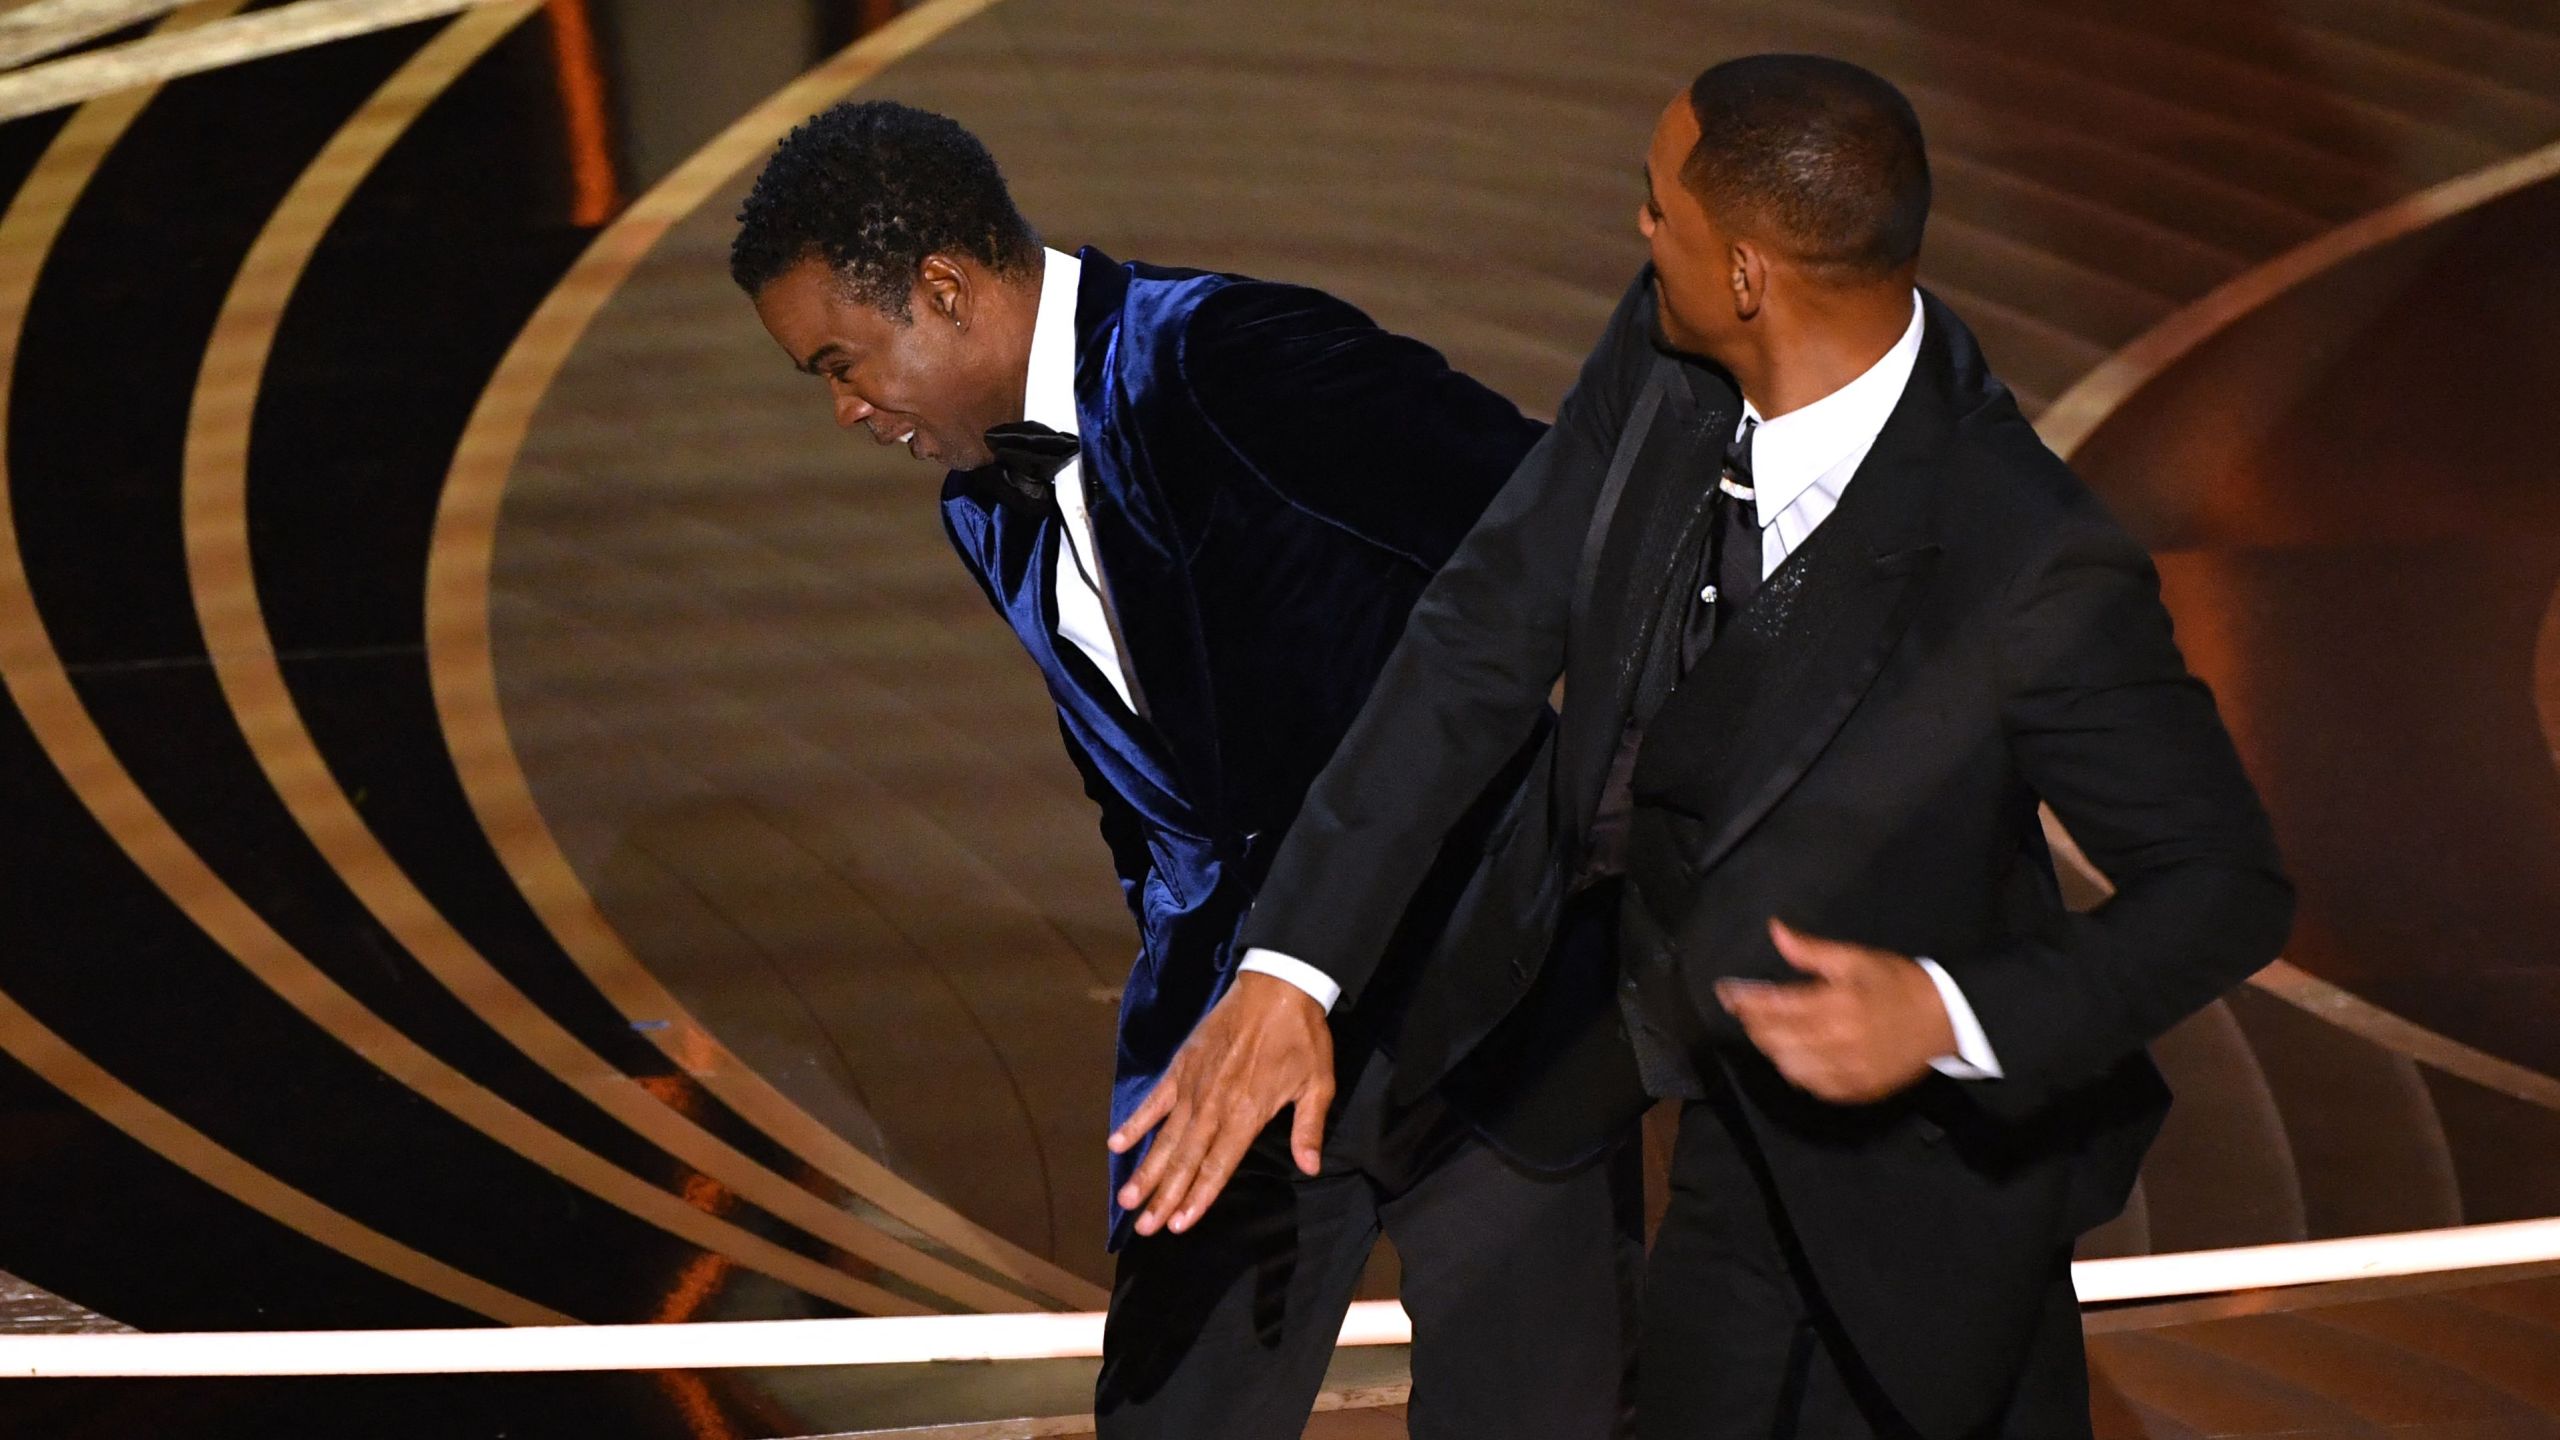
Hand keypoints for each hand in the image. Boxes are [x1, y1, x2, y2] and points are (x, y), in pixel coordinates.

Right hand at [1108, 972, 1334, 1235]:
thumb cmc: (1302, 1038)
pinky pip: (1154, 1101)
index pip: (1217, 1166)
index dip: (1198, 1198)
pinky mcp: (1182, 1067)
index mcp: (1247, 1114)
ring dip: (1146, 1170)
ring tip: (1126, 1199)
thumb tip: (1309, 1169)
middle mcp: (1213, 1106)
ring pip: (1165, 1137)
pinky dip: (1136, 1123)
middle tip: (1143, 1227)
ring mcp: (1193, 1086)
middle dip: (1164, 1196)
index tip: (1178, 1225)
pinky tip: (1116, 1145)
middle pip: (1185, 1160)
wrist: (1277, 987)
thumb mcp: (1318, 1084)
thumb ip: (1308, 1129)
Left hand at [1715, 919, 1956, 1104]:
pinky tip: (1792, 1056)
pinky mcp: (1857, 1090)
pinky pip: (1813, 1087)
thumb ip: (1811, 951)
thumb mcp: (1856, 958)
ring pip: (1789, 1066)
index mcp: (1835, 1006)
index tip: (1727, 993)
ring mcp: (1846, 1071)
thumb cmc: (1899, 984)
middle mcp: (1836, 1042)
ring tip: (1766, 1031)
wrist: (1946, 1020)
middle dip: (1754, 1024)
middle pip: (1775, 1039)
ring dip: (1771, 1048)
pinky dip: (1796, 1071)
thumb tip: (1775, 931)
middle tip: (1745, 1010)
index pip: (1774, 1006)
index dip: (1745, 1000)